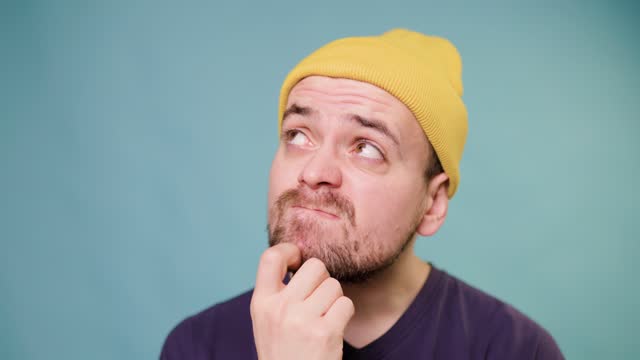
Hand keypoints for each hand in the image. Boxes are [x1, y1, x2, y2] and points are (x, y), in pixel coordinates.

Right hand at [250, 243, 354, 359]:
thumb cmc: (284, 353)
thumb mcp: (268, 321)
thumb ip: (278, 293)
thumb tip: (300, 258)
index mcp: (261, 303)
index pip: (270, 257)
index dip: (290, 250)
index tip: (297, 260)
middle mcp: (279, 308)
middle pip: (315, 266)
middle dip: (322, 279)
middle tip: (318, 299)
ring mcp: (301, 320)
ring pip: (334, 285)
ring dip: (334, 300)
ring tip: (323, 320)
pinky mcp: (324, 332)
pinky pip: (345, 304)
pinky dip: (344, 315)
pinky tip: (333, 330)